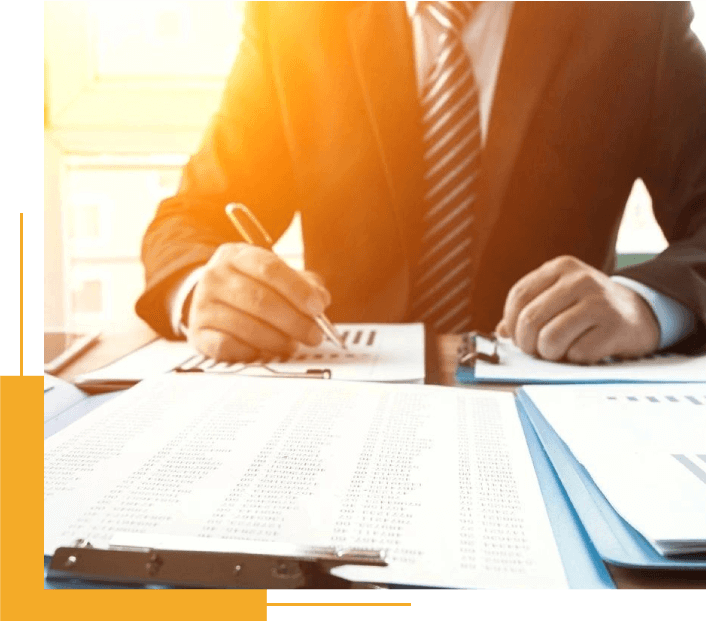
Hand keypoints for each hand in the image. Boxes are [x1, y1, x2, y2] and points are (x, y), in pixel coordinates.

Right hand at [186, 243, 330, 361]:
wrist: (209, 298)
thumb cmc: (250, 286)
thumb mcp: (275, 276)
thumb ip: (303, 284)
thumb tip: (321, 299)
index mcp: (237, 256)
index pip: (269, 269)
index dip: (297, 290)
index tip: (317, 308)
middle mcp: (215, 276)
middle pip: (260, 300)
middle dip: (293, 321)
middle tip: (313, 335)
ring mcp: (202, 305)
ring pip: (246, 326)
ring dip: (277, 341)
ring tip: (293, 346)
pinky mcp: (198, 333)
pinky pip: (228, 346)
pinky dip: (252, 352)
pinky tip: (265, 352)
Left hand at [495, 256, 659, 363]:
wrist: (640, 313)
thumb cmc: (589, 309)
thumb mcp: (559, 297)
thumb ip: (529, 310)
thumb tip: (500, 332)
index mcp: (561, 267)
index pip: (519, 296)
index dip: (511, 322)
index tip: (517, 337)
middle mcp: (580, 279)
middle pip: (530, 319)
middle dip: (527, 344)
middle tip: (536, 350)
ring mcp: (600, 301)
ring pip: (550, 339)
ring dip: (550, 354)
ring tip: (559, 352)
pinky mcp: (615, 326)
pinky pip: (577, 353)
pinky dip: (575, 359)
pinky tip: (584, 352)